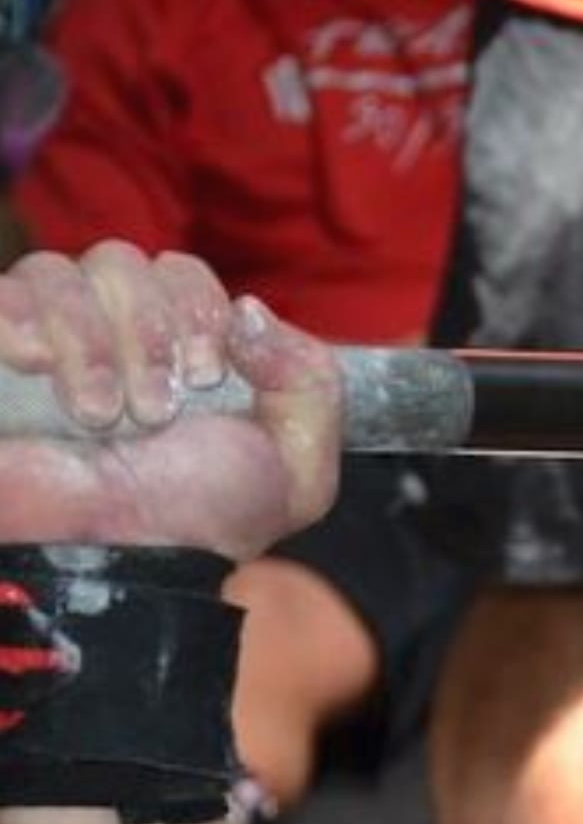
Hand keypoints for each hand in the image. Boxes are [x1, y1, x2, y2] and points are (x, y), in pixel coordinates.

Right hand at [0, 241, 339, 557]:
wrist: (117, 561)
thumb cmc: (198, 524)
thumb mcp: (297, 470)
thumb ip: (312, 383)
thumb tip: (252, 311)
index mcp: (182, 354)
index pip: (184, 275)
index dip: (199, 311)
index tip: (204, 377)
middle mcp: (114, 338)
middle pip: (124, 262)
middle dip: (148, 331)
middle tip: (153, 410)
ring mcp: (49, 343)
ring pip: (61, 272)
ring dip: (90, 342)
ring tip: (100, 416)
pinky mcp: (1, 352)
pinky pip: (6, 294)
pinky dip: (26, 321)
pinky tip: (35, 365)